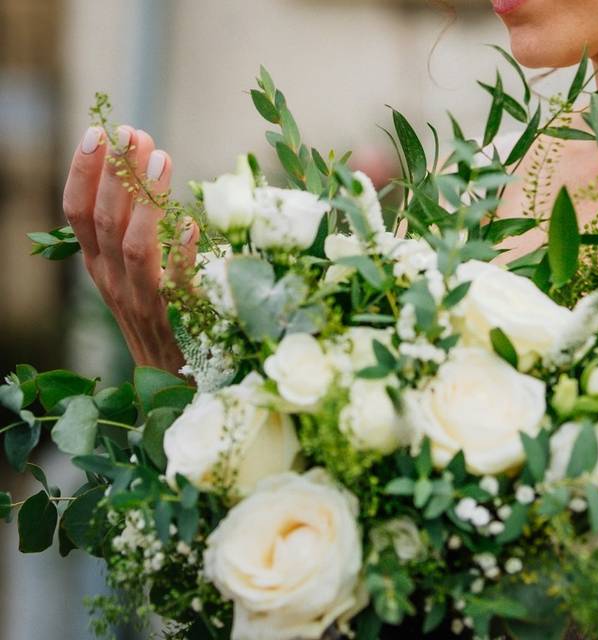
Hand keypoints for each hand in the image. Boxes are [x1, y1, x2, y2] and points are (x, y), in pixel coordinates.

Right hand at [62, 125, 197, 373]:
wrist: (176, 389)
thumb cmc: (164, 325)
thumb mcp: (142, 280)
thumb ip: (144, 239)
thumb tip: (158, 186)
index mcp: (101, 269)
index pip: (78, 214)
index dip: (84, 172)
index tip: (98, 131)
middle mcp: (114, 284)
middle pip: (104, 221)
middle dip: (115, 173)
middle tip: (132, 131)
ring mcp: (143, 305)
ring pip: (134, 247)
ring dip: (145, 201)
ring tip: (162, 158)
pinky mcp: (177, 323)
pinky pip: (177, 286)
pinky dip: (183, 254)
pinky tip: (193, 224)